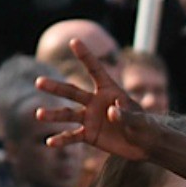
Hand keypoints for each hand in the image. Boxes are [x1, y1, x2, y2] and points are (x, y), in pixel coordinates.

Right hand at [34, 38, 150, 160]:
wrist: (145, 145)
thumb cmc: (146, 127)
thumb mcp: (140, 121)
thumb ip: (126, 115)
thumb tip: (110, 112)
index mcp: (109, 91)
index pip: (96, 71)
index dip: (86, 56)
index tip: (74, 41)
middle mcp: (95, 102)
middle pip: (73, 92)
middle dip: (56, 87)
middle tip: (39, 82)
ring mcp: (90, 118)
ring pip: (68, 114)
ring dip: (54, 115)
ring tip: (39, 114)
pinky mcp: (89, 135)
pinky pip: (72, 136)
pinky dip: (62, 140)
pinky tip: (50, 143)